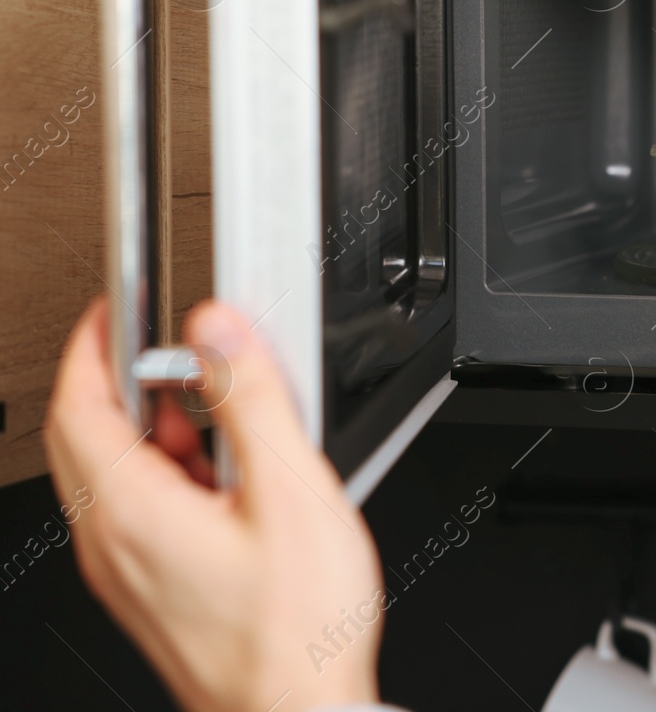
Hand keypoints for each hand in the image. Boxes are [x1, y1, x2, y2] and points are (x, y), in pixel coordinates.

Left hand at [44, 298, 384, 711]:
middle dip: (125, 380)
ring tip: (225, 415)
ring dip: (158, 428)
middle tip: (175, 346)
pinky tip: (233, 477)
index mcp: (131, 512)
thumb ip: (253, 400)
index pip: (75, 406)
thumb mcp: (291, 493)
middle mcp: (112, 543)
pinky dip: (173, 470)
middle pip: (85, 438)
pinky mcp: (151, 588)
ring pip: (114, 474)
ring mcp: (127, 570)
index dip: (92, 345)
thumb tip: (219, 329)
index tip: (117, 308)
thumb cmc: (296, 632)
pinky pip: (139, 509)